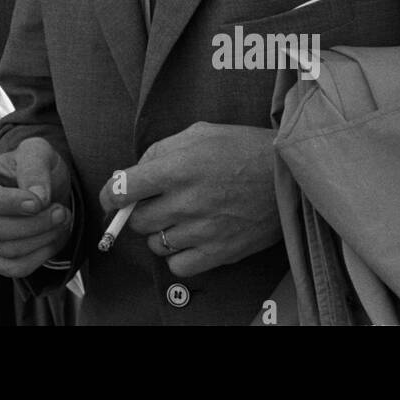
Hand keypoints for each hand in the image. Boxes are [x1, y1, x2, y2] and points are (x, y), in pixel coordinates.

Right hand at [0, 138, 72, 277]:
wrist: (40, 190)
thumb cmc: (34, 168)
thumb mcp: (38, 152)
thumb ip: (35, 167)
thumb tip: (37, 197)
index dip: (8, 203)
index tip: (40, 202)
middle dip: (34, 224)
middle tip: (62, 212)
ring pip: (5, 251)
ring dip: (41, 239)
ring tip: (61, 222)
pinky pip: (13, 268)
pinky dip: (39, 257)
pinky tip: (52, 239)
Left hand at [99, 122, 279, 278]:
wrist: (288, 174)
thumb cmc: (242, 148)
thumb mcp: (198, 133)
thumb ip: (161, 150)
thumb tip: (133, 173)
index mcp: (177, 168)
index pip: (122, 190)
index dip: (111, 195)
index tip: (113, 198)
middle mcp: (186, 201)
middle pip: (137, 220)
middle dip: (139, 211)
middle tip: (155, 202)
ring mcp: (203, 230)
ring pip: (155, 244)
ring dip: (159, 232)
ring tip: (177, 218)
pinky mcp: (220, 252)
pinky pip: (178, 266)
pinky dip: (177, 256)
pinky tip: (189, 239)